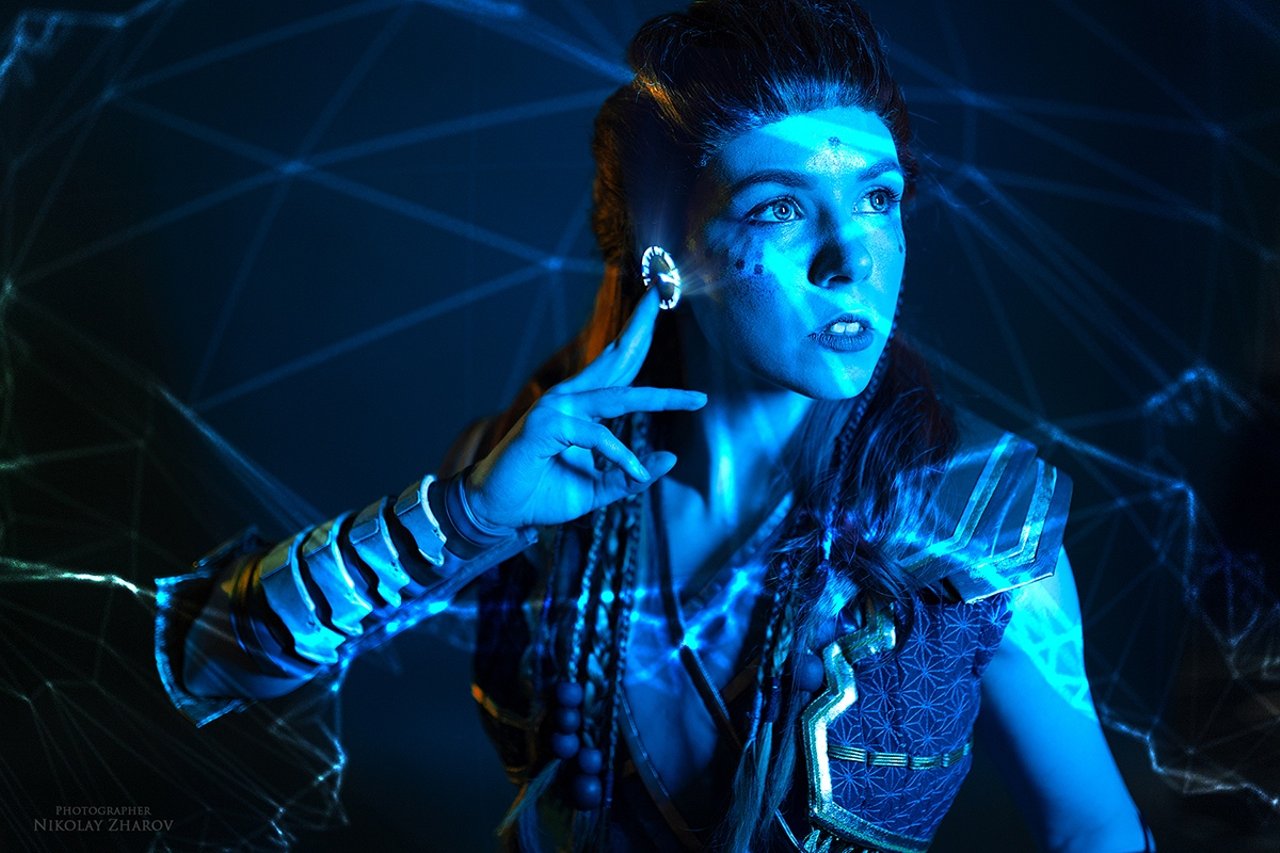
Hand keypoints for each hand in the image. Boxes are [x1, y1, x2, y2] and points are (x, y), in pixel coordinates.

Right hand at [464, 287, 704, 528]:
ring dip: (659, 399)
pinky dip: (621, 455)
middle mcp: (569, 398)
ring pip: (617, 397)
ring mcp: (555, 408)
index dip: (639, 335)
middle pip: (616, 356)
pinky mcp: (545, 425)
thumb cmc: (541, 493)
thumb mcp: (598, 488)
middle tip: (664, 292)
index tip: (661, 305)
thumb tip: (670, 459)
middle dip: (643, 326)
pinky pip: (597, 435)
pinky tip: (637, 471)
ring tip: (694, 400)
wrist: (498, 509)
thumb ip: (630, 475)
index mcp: (580, 404)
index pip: (618, 363)